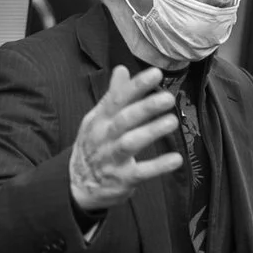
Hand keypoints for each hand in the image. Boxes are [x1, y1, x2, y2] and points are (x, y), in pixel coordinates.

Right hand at [67, 66, 182, 213]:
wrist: (77, 184)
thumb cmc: (94, 145)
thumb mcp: (97, 119)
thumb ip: (113, 95)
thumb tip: (122, 69)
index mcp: (100, 119)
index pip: (117, 98)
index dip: (136, 86)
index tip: (155, 73)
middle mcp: (104, 137)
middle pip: (125, 119)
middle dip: (146, 107)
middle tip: (168, 98)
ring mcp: (112, 159)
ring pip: (130, 143)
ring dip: (151, 132)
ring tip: (172, 121)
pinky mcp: (122, 179)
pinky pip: (141, 172)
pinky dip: (158, 166)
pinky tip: (176, 159)